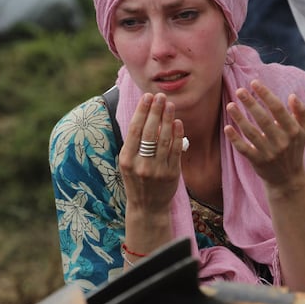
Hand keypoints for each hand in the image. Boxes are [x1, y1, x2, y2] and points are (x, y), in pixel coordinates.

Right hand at [119, 92, 183, 214]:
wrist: (147, 207)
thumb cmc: (137, 180)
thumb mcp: (129, 163)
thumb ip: (135, 144)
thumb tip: (147, 116)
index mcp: (127, 160)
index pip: (135, 130)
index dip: (142, 111)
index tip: (147, 97)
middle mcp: (141, 165)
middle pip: (150, 132)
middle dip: (156, 111)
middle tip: (161, 96)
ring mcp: (157, 170)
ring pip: (164, 139)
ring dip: (168, 119)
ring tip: (170, 105)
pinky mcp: (171, 175)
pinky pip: (176, 151)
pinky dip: (178, 135)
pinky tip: (178, 122)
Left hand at [224, 80, 304, 190]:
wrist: (288, 178)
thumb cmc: (293, 149)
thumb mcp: (303, 131)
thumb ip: (301, 112)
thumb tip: (292, 95)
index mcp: (293, 131)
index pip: (278, 109)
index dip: (266, 95)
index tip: (254, 83)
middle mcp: (282, 141)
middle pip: (263, 119)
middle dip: (251, 103)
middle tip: (239, 91)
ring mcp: (269, 152)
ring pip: (252, 133)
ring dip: (240, 119)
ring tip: (230, 105)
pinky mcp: (258, 162)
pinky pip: (244, 149)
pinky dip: (235, 139)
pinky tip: (227, 127)